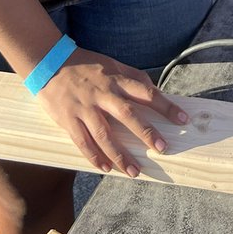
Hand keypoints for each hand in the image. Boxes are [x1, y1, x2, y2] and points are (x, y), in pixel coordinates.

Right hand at [37, 48, 187, 175]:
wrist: (49, 61)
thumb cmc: (84, 64)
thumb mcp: (111, 64)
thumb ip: (132, 77)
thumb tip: (154, 90)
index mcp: (116, 79)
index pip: (146, 93)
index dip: (165, 106)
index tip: (183, 119)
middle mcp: (103, 94)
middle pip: (128, 114)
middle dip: (146, 132)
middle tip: (162, 148)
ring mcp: (85, 108)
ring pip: (105, 134)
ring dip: (120, 155)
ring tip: (134, 171)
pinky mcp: (69, 119)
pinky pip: (83, 142)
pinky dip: (94, 157)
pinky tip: (105, 168)